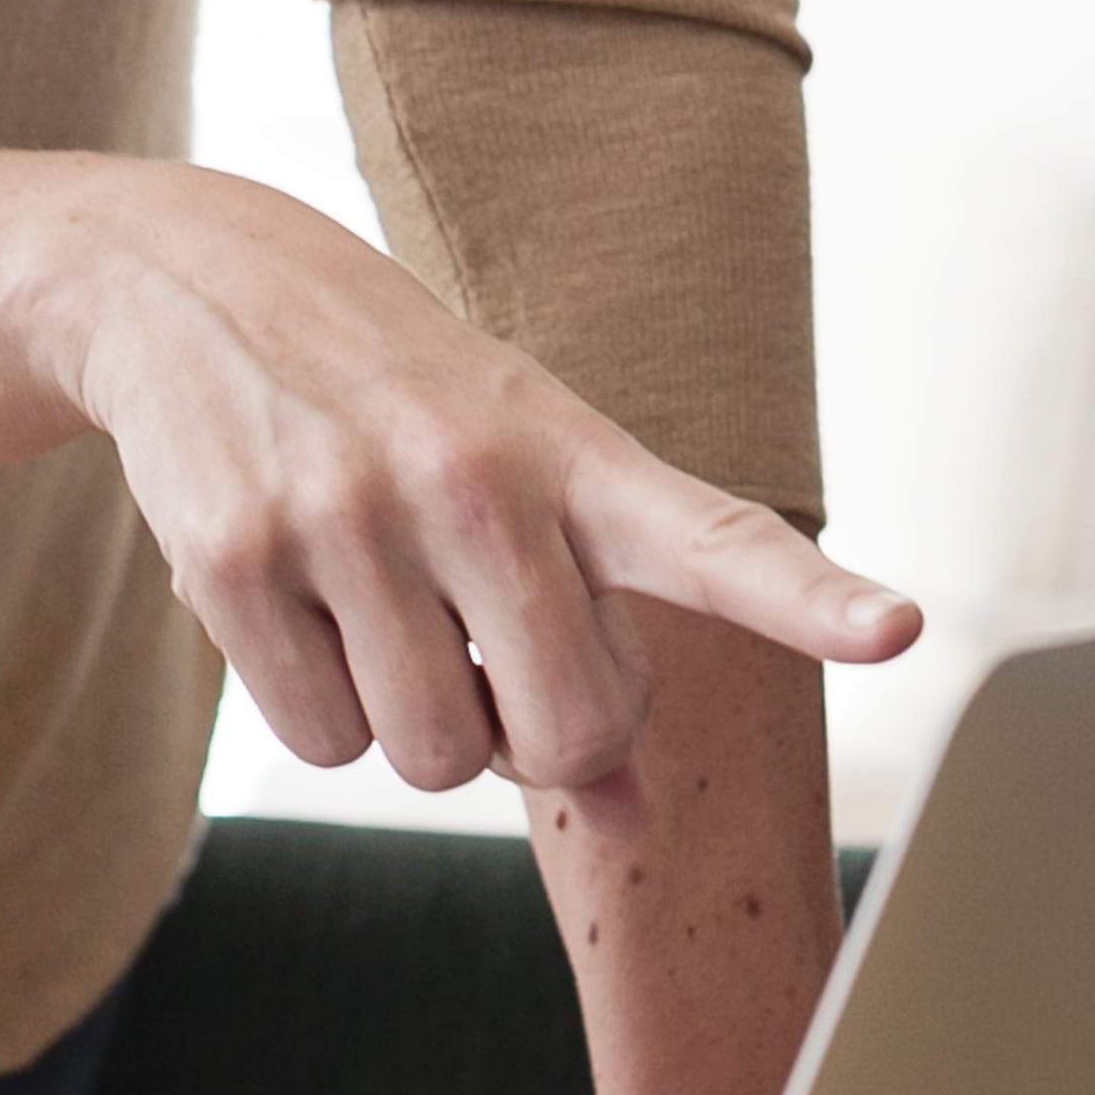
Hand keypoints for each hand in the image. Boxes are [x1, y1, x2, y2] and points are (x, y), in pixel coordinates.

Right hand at [15, 171, 913, 799]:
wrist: (193, 283)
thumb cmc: (396, 403)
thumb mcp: (514, 478)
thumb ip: (588, 633)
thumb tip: (632, 812)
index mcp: (572, 450)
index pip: (715, 534)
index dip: (810, 598)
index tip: (900, 630)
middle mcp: (474, 477)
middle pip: (569, 731)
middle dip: (531, 734)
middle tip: (479, 648)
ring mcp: (350, 513)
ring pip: (431, 759)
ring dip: (411, 723)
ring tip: (375, 600)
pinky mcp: (237, 558)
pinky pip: (321, 744)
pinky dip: (316, 708)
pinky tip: (299, 601)